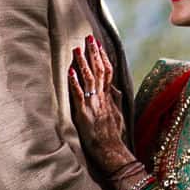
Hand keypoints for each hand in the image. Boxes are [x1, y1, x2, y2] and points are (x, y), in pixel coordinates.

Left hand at [66, 36, 129, 166]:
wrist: (112, 151)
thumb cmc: (113, 136)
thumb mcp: (119, 115)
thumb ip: (116, 100)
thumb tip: (116, 88)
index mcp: (110, 97)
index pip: (108, 72)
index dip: (103, 57)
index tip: (98, 44)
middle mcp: (102, 98)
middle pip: (99, 71)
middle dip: (93, 53)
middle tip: (88, 38)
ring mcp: (93, 105)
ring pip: (89, 80)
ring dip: (83, 63)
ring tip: (77, 49)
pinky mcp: (84, 114)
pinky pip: (79, 96)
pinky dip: (75, 83)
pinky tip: (70, 72)